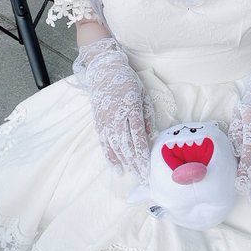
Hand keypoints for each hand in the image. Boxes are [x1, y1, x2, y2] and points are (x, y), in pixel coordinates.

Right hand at [73, 37, 155, 182]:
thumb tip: (152, 138)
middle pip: (127, 146)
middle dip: (136, 165)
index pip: (138, 138)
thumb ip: (147, 117)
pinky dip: (110, 158)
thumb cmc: (128, 81)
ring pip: (115, 148)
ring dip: (125, 164)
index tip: (149, 170)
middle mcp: (116, 117)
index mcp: (131, 108)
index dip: (143, 156)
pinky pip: (104, 144)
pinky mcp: (98, 123)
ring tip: (133, 176)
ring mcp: (105, 121)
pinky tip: (117, 168)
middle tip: (144, 180)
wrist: (104, 71)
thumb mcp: (143, 95)